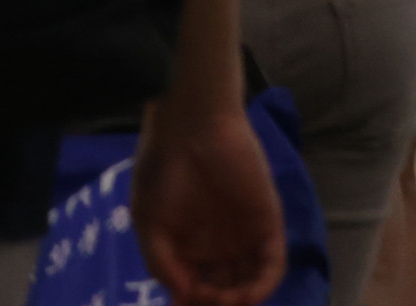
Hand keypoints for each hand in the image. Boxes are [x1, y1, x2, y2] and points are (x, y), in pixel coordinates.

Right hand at [134, 100, 285, 305]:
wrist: (192, 129)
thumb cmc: (162, 169)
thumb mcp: (147, 218)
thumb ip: (160, 260)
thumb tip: (182, 296)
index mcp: (185, 242)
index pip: (191, 284)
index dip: (188, 301)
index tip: (182, 305)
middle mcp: (216, 244)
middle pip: (221, 290)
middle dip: (213, 303)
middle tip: (204, 302)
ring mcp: (243, 237)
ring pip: (248, 283)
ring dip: (238, 300)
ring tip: (223, 300)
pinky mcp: (268, 228)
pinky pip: (271, 265)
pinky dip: (261, 285)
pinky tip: (245, 293)